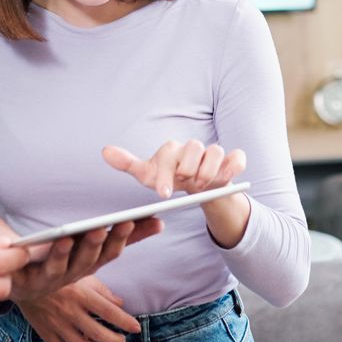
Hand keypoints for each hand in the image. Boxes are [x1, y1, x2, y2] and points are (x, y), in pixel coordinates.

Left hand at [9, 218, 163, 301]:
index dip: (134, 235)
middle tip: (125, 222)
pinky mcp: (37, 280)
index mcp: (90, 263)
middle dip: (113, 239)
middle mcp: (77, 272)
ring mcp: (58, 278)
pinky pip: (49, 266)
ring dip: (88, 247)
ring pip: (77, 263)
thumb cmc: (53, 256)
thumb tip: (157, 220)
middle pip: (99, 257)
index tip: (155, 219)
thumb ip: (117, 234)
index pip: (117, 248)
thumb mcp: (87, 241)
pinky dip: (58, 252)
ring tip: (97, 228)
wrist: (14, 278)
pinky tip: (64, 238)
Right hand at [20, 277, 141, 341]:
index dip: (126, 322)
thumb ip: (102, 291)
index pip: (109, 313)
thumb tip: (121, 305)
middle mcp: (70, 311)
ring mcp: (57, 325)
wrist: (23, 280)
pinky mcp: (46, 334)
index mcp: (81, 295)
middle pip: (98, 334)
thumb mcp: (81, 276)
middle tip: (121, 340)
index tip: (136, 328)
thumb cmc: (57, 276)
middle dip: (115, 340)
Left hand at [101, 141, 246, 200]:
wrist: (196, 188)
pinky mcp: (232, 160)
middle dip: (188, 172)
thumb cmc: (171, 179)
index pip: (167, 154)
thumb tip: (104, 151)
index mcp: (172, 149)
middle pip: (192, 150)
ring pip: (215, 151)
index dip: (165, 175)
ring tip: (201, 185)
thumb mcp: (148, 175)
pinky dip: (232, 167)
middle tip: (186, 185)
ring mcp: (213, 152)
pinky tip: (224, 181)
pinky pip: (237, 158)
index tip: (163, 194)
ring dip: (208, 172)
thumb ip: (128, 163)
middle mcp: (193, 147)